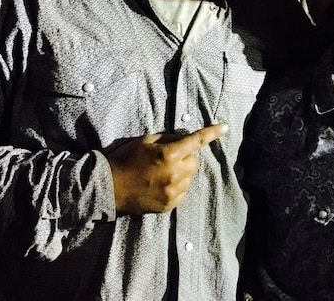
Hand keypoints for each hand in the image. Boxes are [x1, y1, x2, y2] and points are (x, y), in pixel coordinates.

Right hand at [106, 123, 227, 214]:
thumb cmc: (125, 159)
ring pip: (189, 178)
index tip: (225, 127)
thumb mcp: (145, 141)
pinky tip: (159, 185)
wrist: (108, 188)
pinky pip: (182, 192)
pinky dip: (176, 187)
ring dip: (181, 173)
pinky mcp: (168, 205)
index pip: (197, 141)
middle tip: (168, 159)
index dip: (212, 133)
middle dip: (186, 158)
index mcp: (169, 154)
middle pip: (194, 162)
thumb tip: (184, 138)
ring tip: (160, 174)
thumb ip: (168, 139)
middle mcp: (175, 174)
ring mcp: (172, 192)